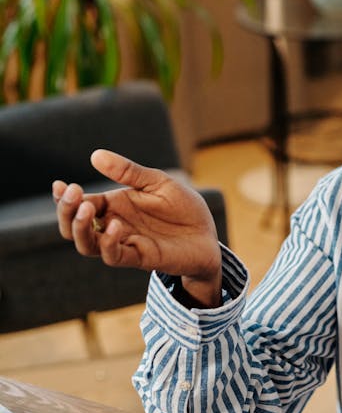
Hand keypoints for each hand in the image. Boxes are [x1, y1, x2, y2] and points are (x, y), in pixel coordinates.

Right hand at [53, 149, 222, 306]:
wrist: (208, 234)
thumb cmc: (183, 208)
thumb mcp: (157, 182)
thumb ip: (128, 172)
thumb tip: (95, 155)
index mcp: (114, 205)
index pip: (80, 203)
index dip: (66, 197)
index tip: (61, 185)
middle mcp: (113, 224)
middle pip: (74, 226)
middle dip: (66, 212)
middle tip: (72, 194)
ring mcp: (125, 242)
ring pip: (87, 245)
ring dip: (80, 229)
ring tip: (86, 209)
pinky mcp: (139, 256)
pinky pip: (113, 256)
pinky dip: (109, 242)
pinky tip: (114, 225)